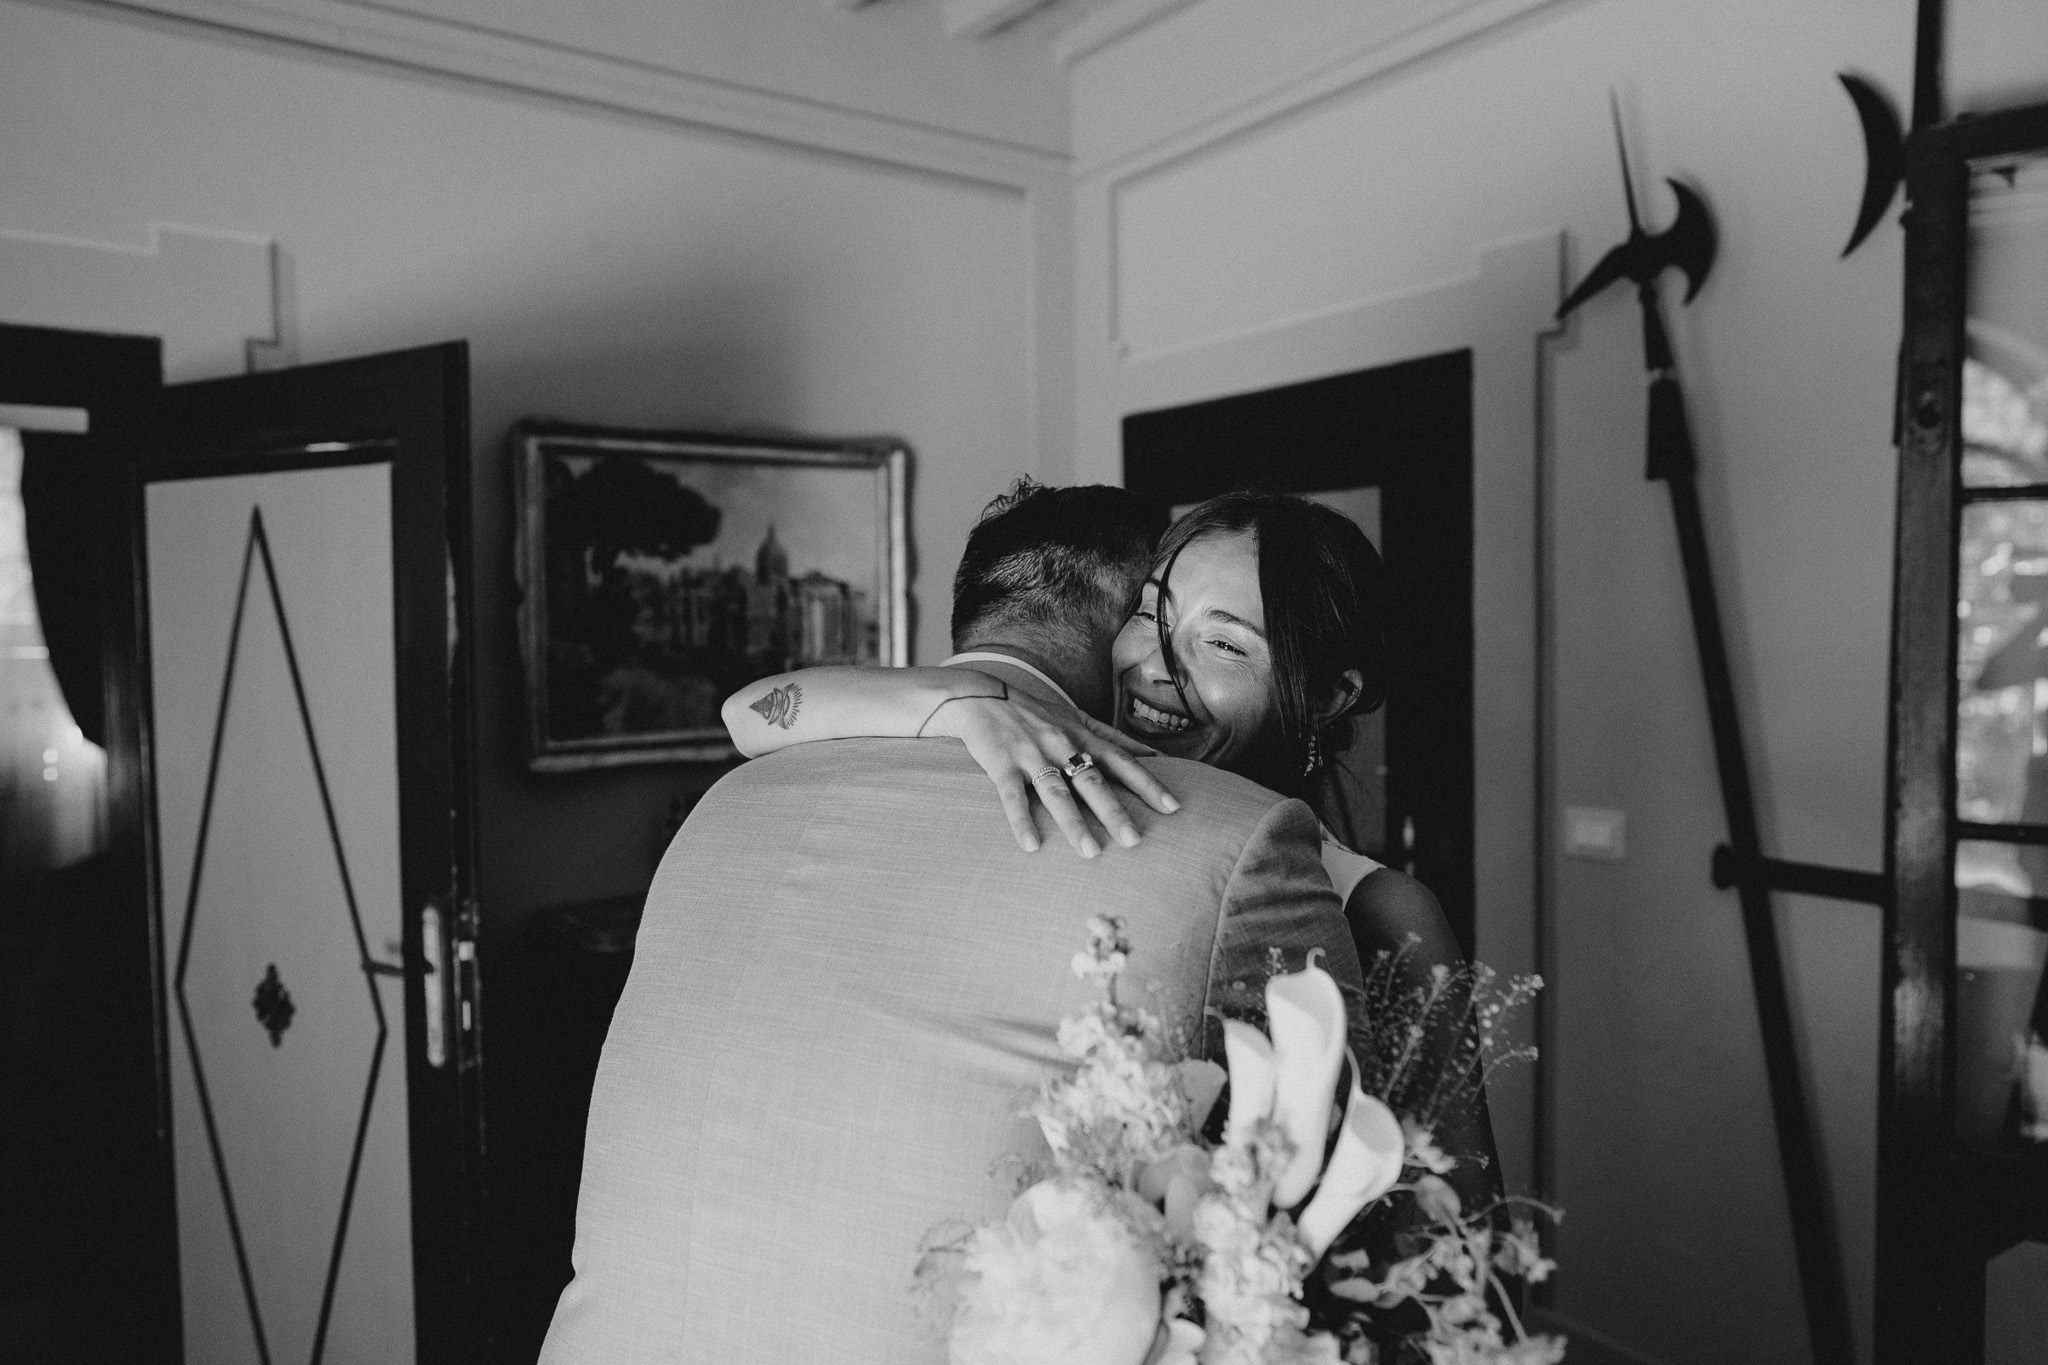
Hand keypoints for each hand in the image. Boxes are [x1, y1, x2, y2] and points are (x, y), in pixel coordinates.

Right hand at [921, 692, 1180, 855]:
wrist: (980, 696)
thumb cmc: (1035, 713)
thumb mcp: (1077, 717)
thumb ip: (1113, 737)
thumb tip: (1154, 754)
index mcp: (1082, 736)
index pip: (1123, 761)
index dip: (1148, 784)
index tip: (1173, 807)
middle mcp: (1061, 744)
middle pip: (1092, 781)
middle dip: (1114, 811)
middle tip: (1134, 841)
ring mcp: (1031, 754)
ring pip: (1056, 791)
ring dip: (1073, 822)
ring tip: (1091, 852)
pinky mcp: (1001, 764)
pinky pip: (1013, 796)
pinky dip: (1022, 821)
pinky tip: (1032, 845)